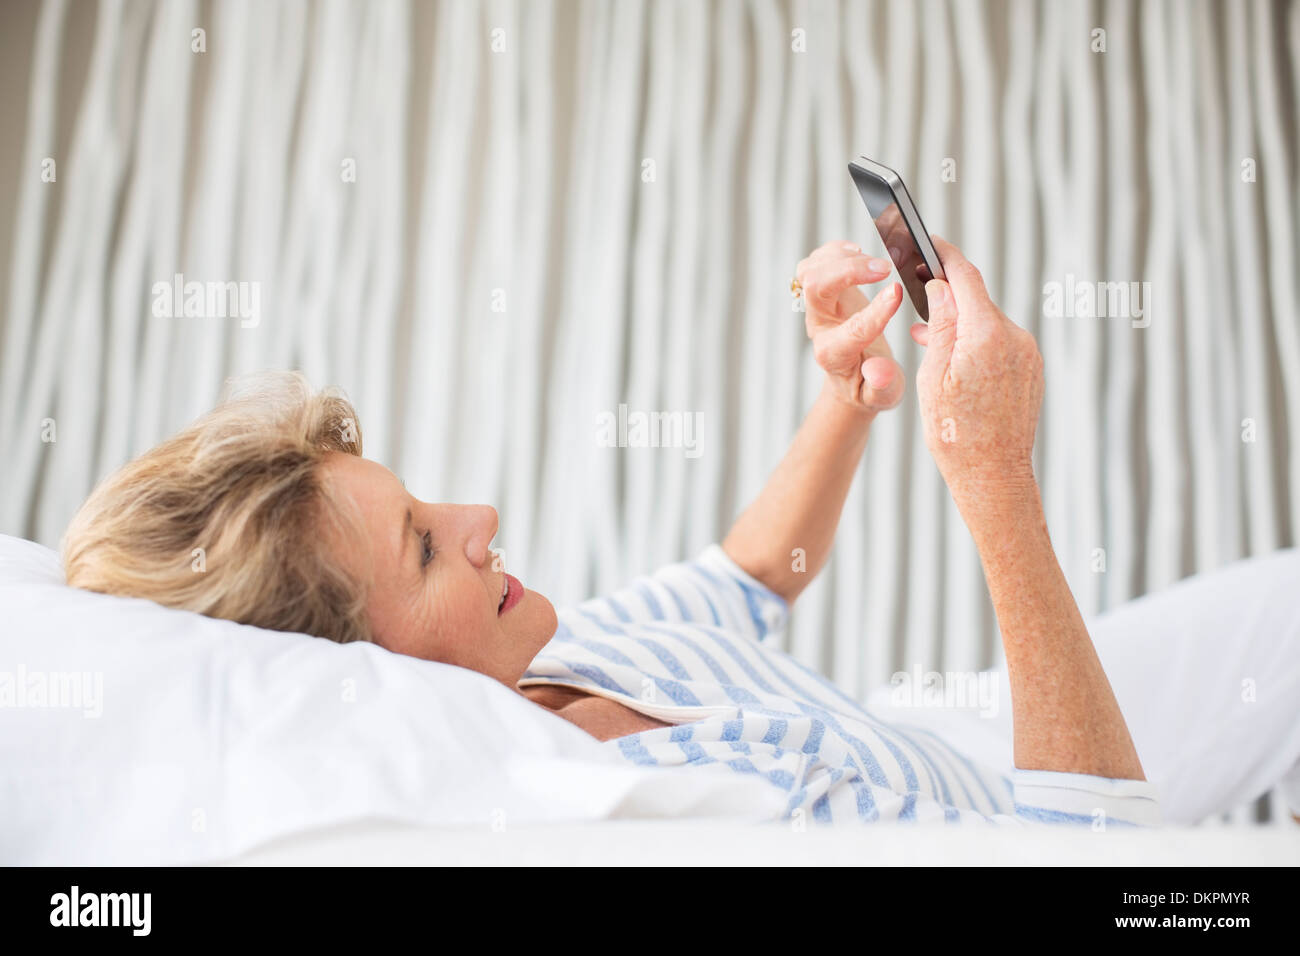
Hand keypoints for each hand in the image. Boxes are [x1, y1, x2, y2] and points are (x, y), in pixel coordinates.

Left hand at [797, 240, 905, 413]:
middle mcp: (820, 327)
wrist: (855, 378)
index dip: (875, 311)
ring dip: (840, 258)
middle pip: (816, 288)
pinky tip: (857, 252)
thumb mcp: (883, 396)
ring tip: (874, 262)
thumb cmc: (870, 387)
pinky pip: (815, 263)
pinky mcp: (822, 292)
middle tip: (886, 268)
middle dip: (849, 271)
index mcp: (834, 355)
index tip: (898, 293)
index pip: (851, 329)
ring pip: (811, 271)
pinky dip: (834, 251)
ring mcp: (818, 307)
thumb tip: (880, 371)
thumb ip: (882, 385)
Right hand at [909, 237, 1043, 501]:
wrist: (994, 476)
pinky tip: (957, 366)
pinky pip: (1000, 344)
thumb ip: (939, 326)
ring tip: (930, 345)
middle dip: (947, 300)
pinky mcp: (1031, 369)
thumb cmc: (955, 433)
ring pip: (987, 324)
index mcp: (985, 334)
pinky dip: (977, 345)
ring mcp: (1027, 354)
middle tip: (917, 306)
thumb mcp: (933, 377)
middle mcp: (1014, 337)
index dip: (944, 255)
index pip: (965, 276)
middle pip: (976, 300)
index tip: (927, 242)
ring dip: (960, 327)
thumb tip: (939, 287)